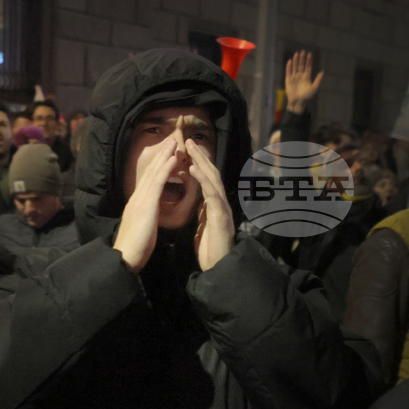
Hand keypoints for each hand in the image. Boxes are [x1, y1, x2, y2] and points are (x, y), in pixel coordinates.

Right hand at [112, 137, 178, 272]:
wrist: (125, 256)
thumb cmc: (134, 247)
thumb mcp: (142, 227)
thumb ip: (146, 217)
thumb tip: (149, 213)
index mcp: (137, 204)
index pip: (148, 180)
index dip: (157, 166)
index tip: (166, 154)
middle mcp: (137, 197)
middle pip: (150, 172)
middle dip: (161, 155)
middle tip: (170, 140)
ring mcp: (140, 199)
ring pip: (154, 173)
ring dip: (164, 156)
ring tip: (173, 143)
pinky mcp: (146, 204)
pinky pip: (158, 183)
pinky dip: (166, 169)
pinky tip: (173, 159)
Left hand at [187, 139, 234, 270]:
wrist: (219, 268)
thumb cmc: (211, 248)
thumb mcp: (204, 225)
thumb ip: (204, 211)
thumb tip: (199, 200)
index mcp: (213, 205)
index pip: (206, 179)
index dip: (197, 163)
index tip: (186, 150)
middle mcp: (220, 203)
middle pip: (211, 174)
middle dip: (200, 156)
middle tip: (188, 140)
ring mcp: (222, 209)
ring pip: (214, 180)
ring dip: (202, 162)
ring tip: (191, 148)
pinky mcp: (221, 217)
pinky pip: (213, 195)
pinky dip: (204, 180)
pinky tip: (194, 170)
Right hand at [285, 50, 323, 114]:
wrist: (298, 102)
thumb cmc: (307, 96)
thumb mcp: (314, 88)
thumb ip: (318, 79)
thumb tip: (322, 72)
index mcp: (307, 77)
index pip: (308, 66)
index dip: (309, 60)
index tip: (310, 53)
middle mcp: (300, 76)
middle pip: (301, 65)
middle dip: (302, 58)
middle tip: (303, 50)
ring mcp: (294, 77)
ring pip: (295, 67)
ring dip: (296, 60)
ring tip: (297, 53)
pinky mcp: (288, 80)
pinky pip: (288, 72)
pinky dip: (289, 67)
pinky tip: (290, 61)